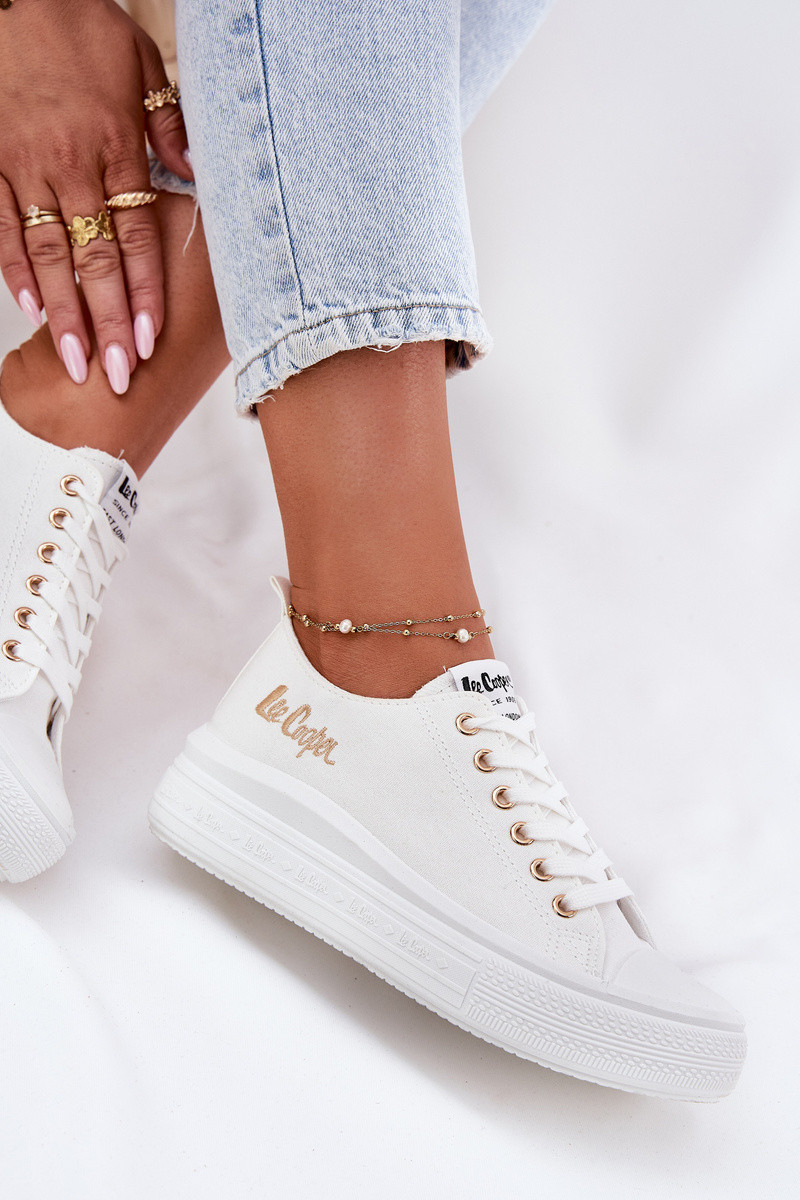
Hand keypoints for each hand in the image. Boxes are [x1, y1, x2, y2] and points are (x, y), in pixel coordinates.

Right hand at [0, 0, 193, 391]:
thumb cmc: (82, 27)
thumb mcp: (142, 68)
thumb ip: (169, 127)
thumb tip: (194, 175)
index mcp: (116, 150)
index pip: (137, 238)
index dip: (145, 293)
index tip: (150, 340)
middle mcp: (72, 167)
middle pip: (95, 260)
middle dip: (108, 322)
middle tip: (116, 374)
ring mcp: (26, 167)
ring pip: (48, 253)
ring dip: (63, 313)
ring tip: (76, 361)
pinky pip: (1, 225)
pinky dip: (15, 270)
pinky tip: (31, 310)